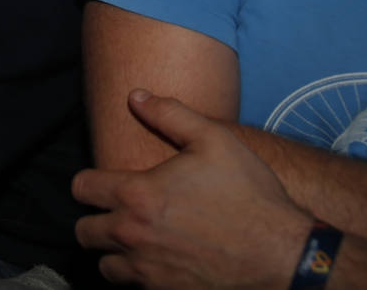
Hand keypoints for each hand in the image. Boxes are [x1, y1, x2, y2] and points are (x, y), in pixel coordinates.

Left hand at [73, 90, 313, 288]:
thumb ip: (170, 113)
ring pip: (105, 266)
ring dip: (114, 253)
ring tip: (136, 240)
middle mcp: (133, 237)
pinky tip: (160, 262)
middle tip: (118, 213)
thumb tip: (135, 96)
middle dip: (95, 220)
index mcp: (136, 196)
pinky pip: (135, 288)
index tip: (102, 183)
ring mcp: (148, 272)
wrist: (285, 256)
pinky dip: (140, 277)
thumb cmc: (251, 195)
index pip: (81, 189)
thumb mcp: (215, 140)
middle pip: (83, 232)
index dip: (88, 183)